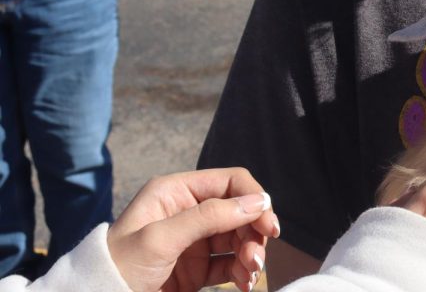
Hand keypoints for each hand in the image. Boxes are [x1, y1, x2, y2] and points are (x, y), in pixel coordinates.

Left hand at [106, 167, 280, 291]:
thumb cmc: (118, 269)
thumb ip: (209, 217)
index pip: (230, 183)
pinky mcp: (196, 269)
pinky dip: (242, 272)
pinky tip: (244, 284)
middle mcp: (188, 212)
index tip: (268, 226)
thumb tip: (258, 202)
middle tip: (256, 258)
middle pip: (239, 212)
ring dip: (250, 255)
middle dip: (252, 234)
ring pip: (238, 239)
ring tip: (249, 275)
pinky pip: (230, 264)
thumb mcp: (160, 238)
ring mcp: (193, 241)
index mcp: (176, 193)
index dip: (254, 199)